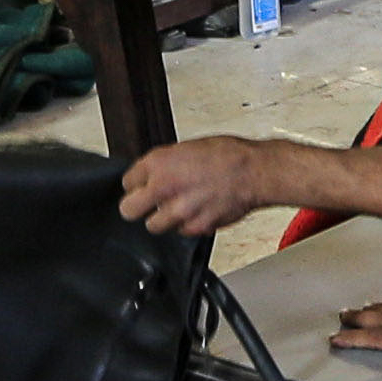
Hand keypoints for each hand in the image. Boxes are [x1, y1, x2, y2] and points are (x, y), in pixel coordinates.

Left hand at [120, 135, 276, 234]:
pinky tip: (198, 211)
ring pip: (153, 226)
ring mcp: (178, 210)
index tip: (141, 187)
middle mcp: (163, 187)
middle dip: (137, 207)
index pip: (127, 182)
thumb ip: (165, 164)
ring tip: (177, 209)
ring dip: (163, 219)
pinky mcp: (195, 227)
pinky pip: (181, 232)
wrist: (254, 172)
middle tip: (147, 205)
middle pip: (128, 210)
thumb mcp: (187, 148)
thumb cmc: (228, 155)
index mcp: (158, 163)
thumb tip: (153, 175)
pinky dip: (187, 225)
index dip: (136, 185)